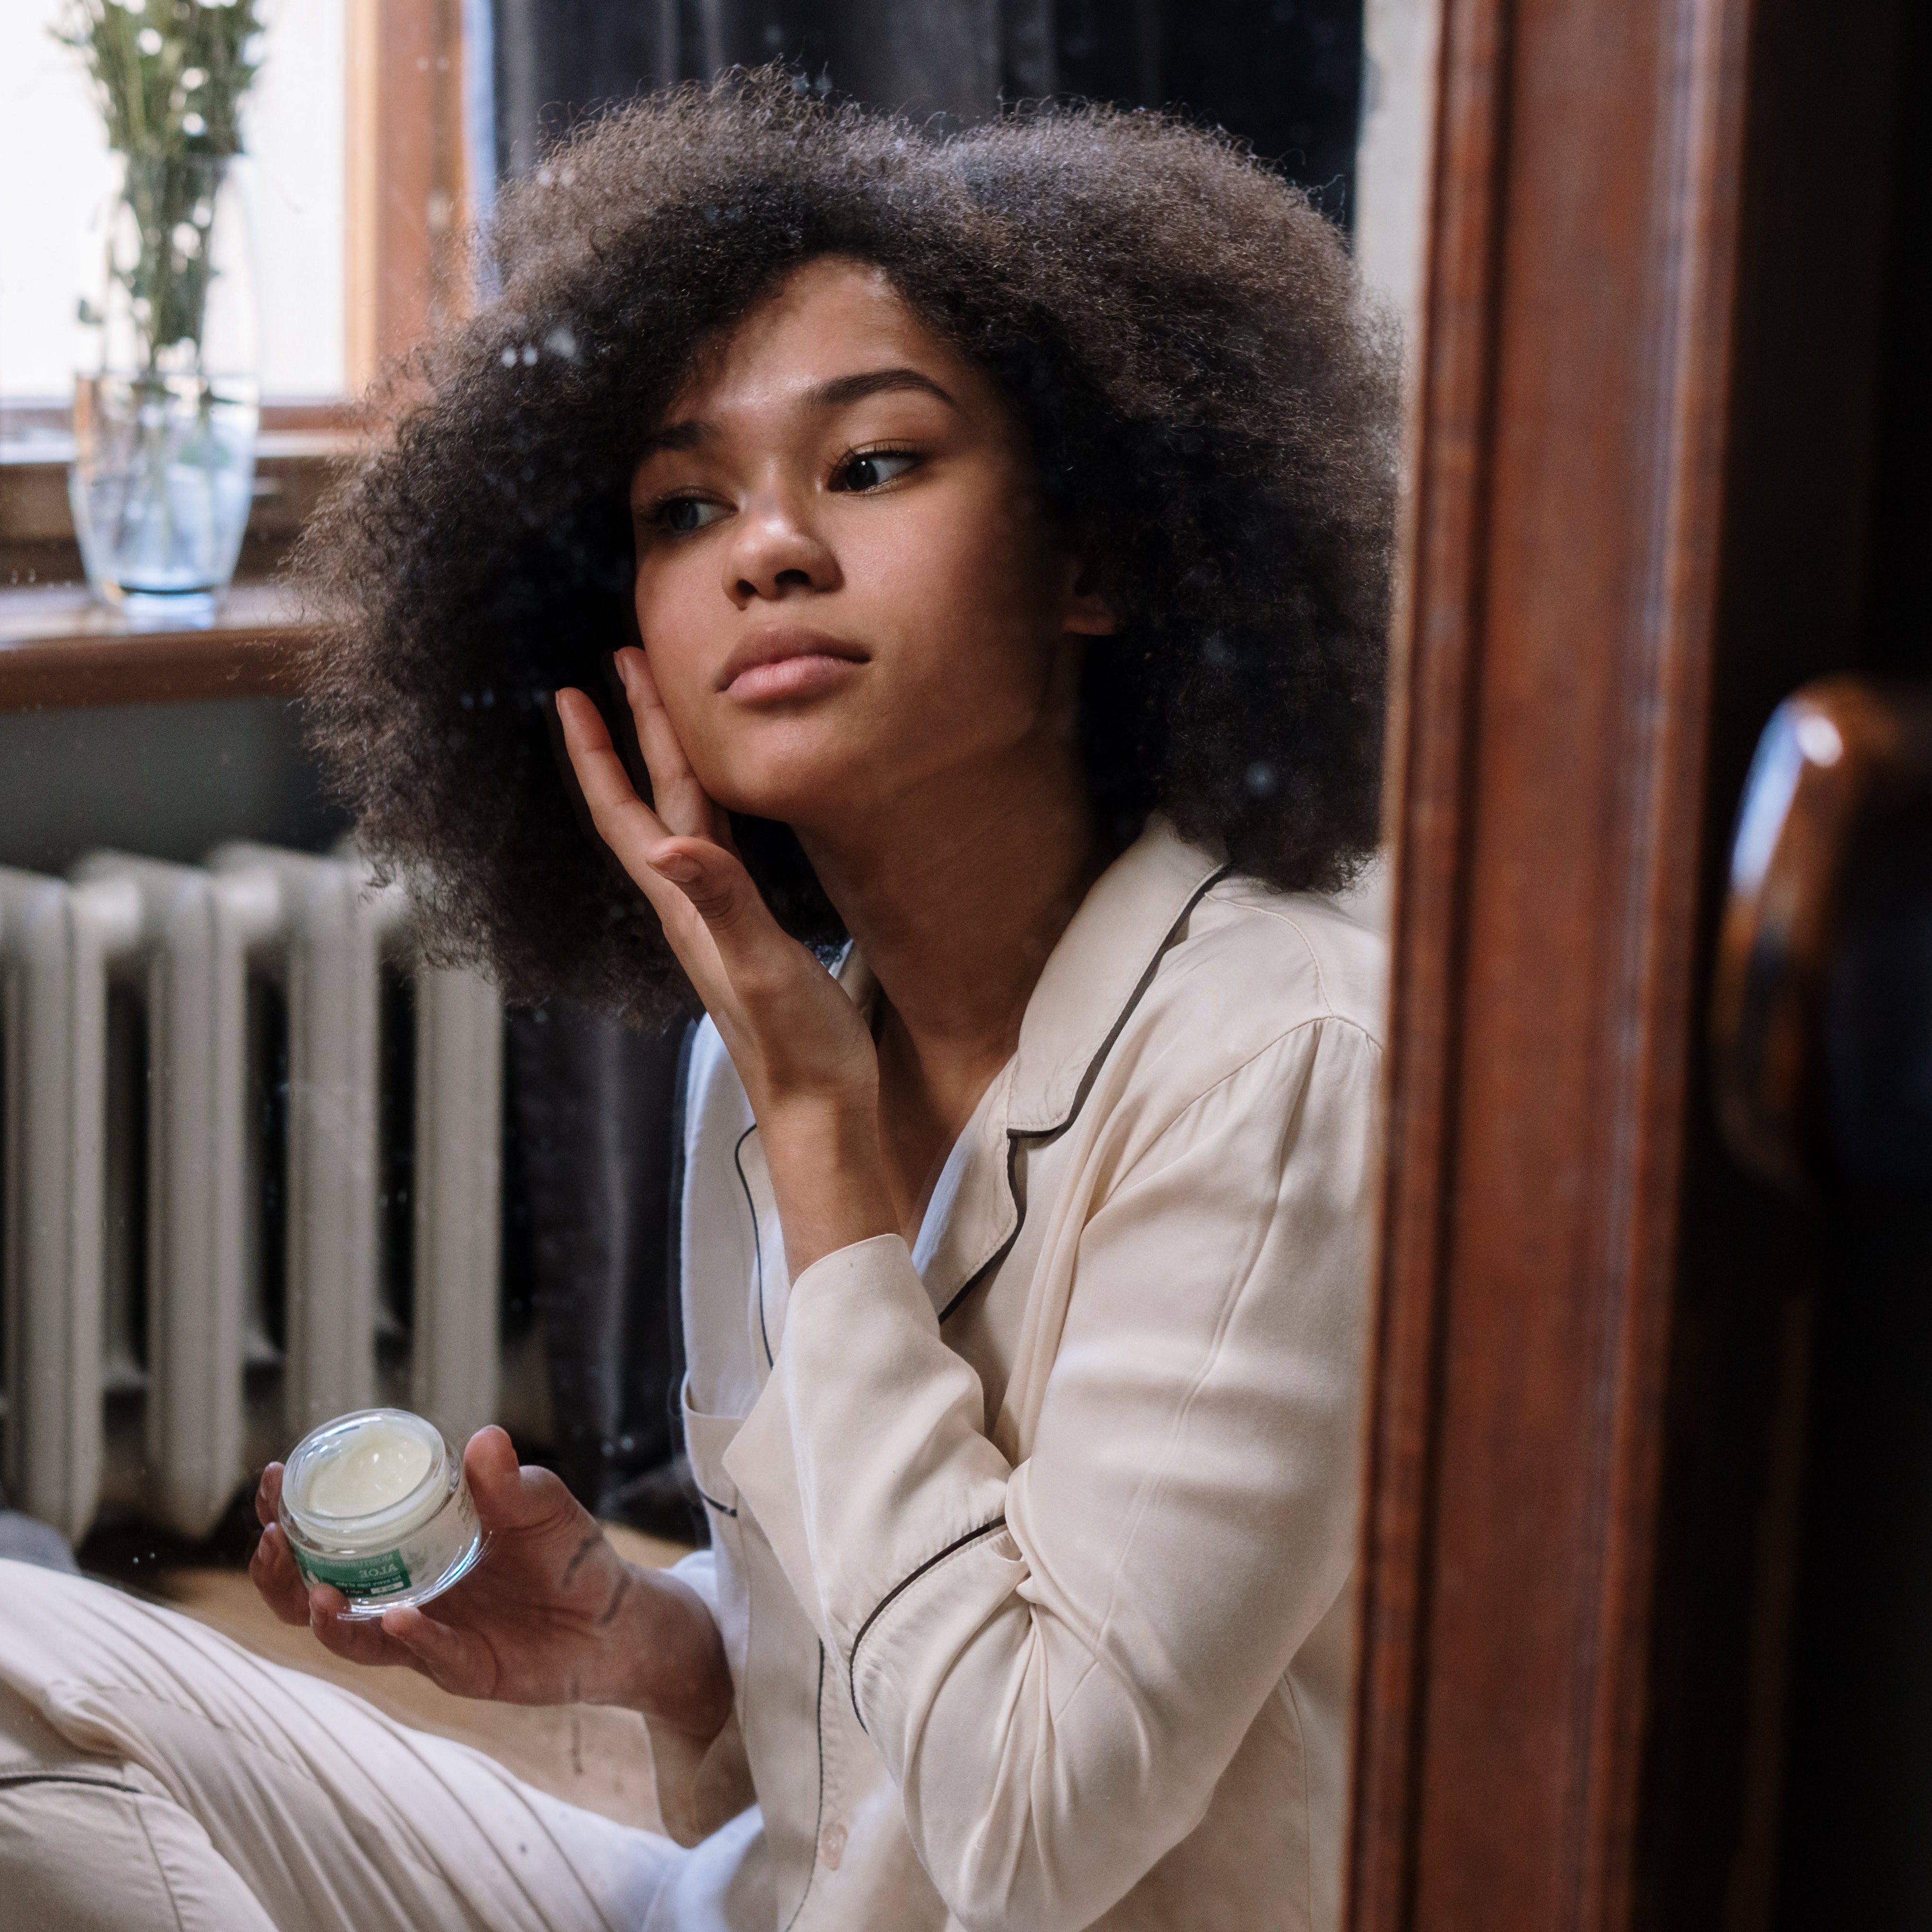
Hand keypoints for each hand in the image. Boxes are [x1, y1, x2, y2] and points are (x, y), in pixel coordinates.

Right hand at [249, 1426, 729, 1737]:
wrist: (616, 1615)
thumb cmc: (568, 1552)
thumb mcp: (540, 1505)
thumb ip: (509, 1480)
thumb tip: (482, 1438)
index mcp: (410, 1549)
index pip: (333, 1534)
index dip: (292, 1512)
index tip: (273, 1479)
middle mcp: (404, 1595)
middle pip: (313, 1595)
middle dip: (280, 1572)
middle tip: (269, 1539)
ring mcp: (429, 1638)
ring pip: (351, 1639)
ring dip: (324, 1617)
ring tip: (317, 1592)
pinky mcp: (464, 1668)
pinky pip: (426, 1658)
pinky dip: (409, 1639)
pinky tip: (396, 1619)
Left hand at [556, 648, 896, 1268]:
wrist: (822, 1110)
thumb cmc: (794, 1046)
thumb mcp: (758, 966)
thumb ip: (719, 902)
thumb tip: (668, 845)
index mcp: (686, 906)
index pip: (630, 814)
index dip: (601, 752)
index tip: (575, 690)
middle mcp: (693, 906)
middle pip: (653, 803)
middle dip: (635, 732)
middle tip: (623, 662)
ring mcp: (721, 920)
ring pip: (685, 822)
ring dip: (670, 764)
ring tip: (672, 712)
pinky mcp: (754, 932)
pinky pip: (724, 848)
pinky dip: (717, 805)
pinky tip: (731, 799)